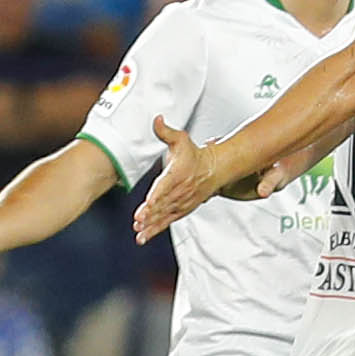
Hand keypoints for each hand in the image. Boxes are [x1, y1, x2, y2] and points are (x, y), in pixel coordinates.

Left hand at [131, 116, 221, 242]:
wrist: (215, 169)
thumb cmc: (195, 155)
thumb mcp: (181, 139)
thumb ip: (166, 131)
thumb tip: (157, 119)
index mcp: (177, 175)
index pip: (164, 188)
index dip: (154, 198)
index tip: (145, 206)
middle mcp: (179, 192)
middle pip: (162, 205)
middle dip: (150, 215)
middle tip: (139, 222)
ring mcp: (181, 202)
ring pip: (164, 216)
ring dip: (152, 225)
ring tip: (140, 233)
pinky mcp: (180, 209)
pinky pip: (167, 221)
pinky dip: (156, 230)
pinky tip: (144, 236)